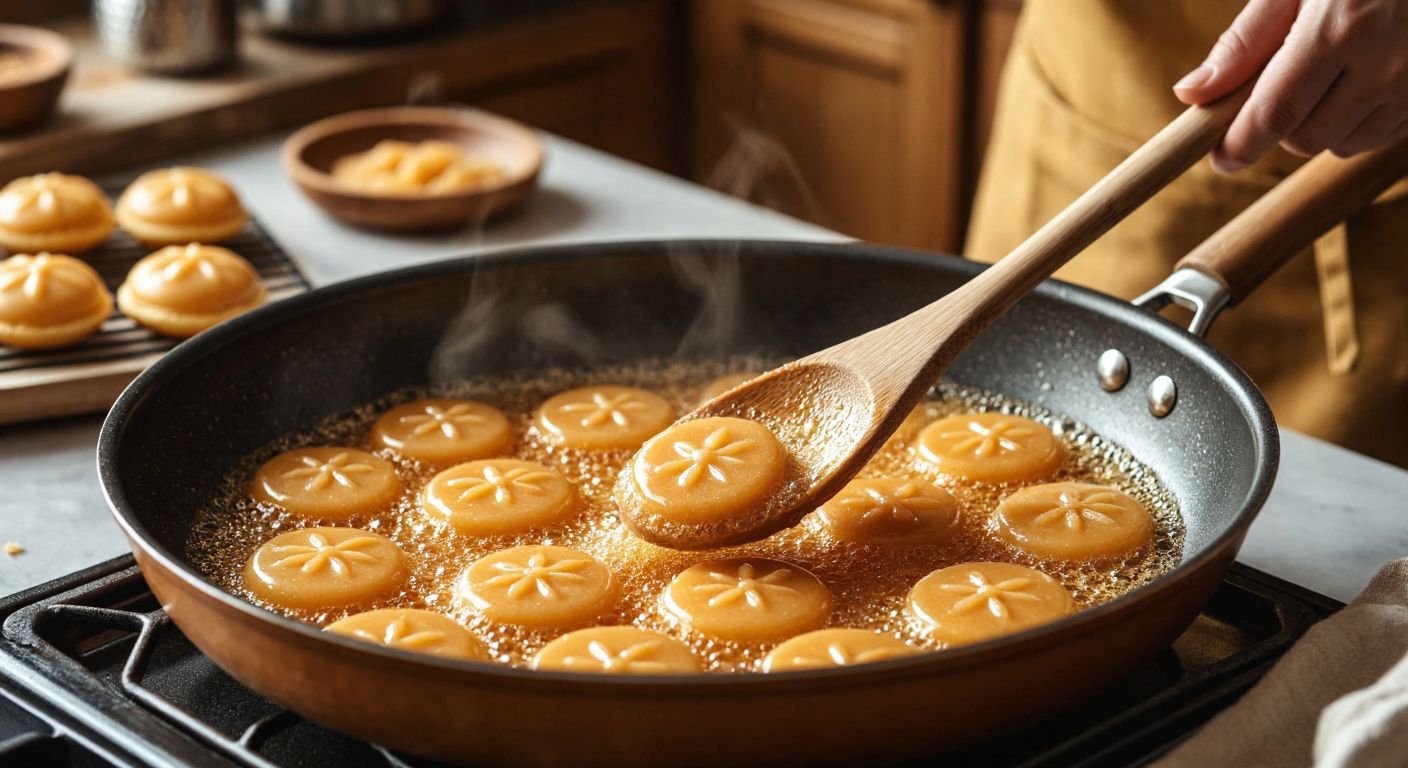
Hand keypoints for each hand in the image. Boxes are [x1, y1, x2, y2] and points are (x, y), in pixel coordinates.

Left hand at [1173, 0, 1407, 171]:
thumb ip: (1245, 41)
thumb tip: (1192, 94)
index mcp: (1340, 28)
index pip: (1275, 113)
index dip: (1239, 145)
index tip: (1219, 156)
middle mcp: (1386, 61)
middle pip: (1305, 138)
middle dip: (1278, 127)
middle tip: (1276, 90)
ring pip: (1343, 145)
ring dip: (1318, 126)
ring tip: (1324, 76)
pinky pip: (1380, 136)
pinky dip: (1356, 123)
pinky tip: (1358, 81)